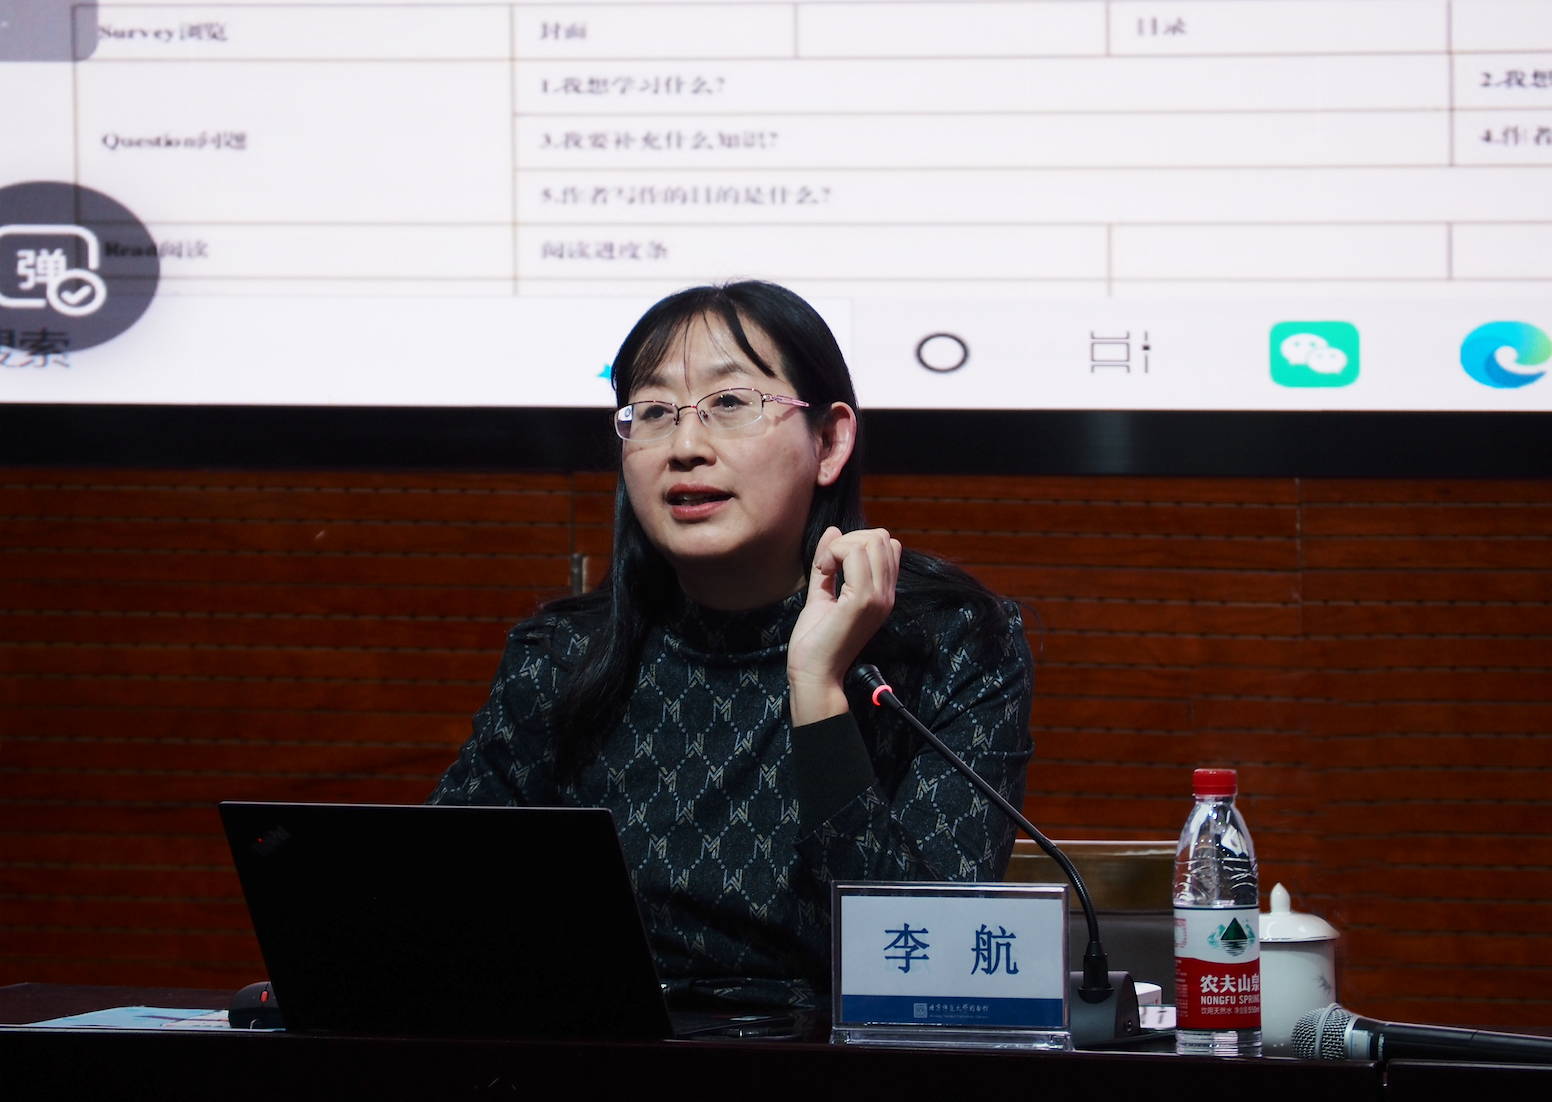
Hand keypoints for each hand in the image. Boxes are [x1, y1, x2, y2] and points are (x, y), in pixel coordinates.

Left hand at [787, 526, 901, 725]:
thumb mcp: (823, 593)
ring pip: (871, 541)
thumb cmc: (817, 640)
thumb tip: (834, 530)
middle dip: (849, 540)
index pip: (888, 544)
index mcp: (882, 593)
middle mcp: (886, 594)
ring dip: (840, 547)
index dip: (857, 542)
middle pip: (881, 537)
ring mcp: (878, 597)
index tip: (833, 563)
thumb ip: (828, 562)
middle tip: (827, 565)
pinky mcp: (862, 601)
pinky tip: (823, 572)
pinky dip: (833, 554)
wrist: (814, 673)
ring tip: (825, 569)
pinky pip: (854, 556)